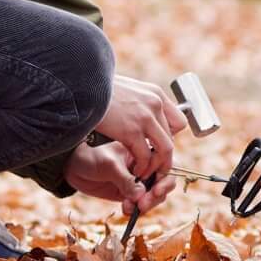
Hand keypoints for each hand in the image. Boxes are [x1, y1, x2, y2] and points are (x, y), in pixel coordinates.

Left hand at [65, 141, 176, 215]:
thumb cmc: (91, 157)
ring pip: (155, 196)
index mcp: (144, 151)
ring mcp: (138, 181)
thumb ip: (125, 179)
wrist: (73, 168)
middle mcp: (145, 166)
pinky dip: (136, 209)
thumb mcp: (109, 165)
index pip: (165, 165)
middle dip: (157, 195)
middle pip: (164, 182)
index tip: (155, 191)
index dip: (164, 180)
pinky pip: (140, 204)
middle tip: (143, 205)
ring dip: (147, 204)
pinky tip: (125, 209)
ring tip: (130, 207)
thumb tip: (141, 195)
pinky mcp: (130, 193)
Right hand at [93, 70, 186, 184]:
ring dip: (156, 166)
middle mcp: (155, 104)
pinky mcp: (131, 130)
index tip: (156, 145)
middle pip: (172, 138)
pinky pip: (145, 156)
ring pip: (165, 150)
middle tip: (153, 167)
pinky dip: (142, 168)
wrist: (81, 86)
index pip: (179, 121)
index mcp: (155, 94)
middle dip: (163, 157)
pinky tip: (134, 171)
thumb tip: (142, 118)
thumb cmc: (97, 90)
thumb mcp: (127, 91)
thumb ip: (139, 103)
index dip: (170, 137)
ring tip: (145, 173)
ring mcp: (145, 117)